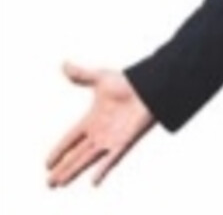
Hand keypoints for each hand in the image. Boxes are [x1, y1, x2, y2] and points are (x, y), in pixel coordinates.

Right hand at [46, 61, 155, 186]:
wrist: (149, 86)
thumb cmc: (128, 82)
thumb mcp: (101, 78)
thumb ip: (82, 75)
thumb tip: (64, 64)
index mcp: (93, 118)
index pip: (71, 138)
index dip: (59, 150)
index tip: (47, 163)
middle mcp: (100, 132)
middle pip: (77, 154)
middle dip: (63, 167)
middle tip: (49, 182)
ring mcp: (112, 138)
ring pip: (88, 159)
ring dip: (74, 171)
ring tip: (58, 184)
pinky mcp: (125, 141)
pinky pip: (112, 159)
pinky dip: (103, 170)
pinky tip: (93, 182)